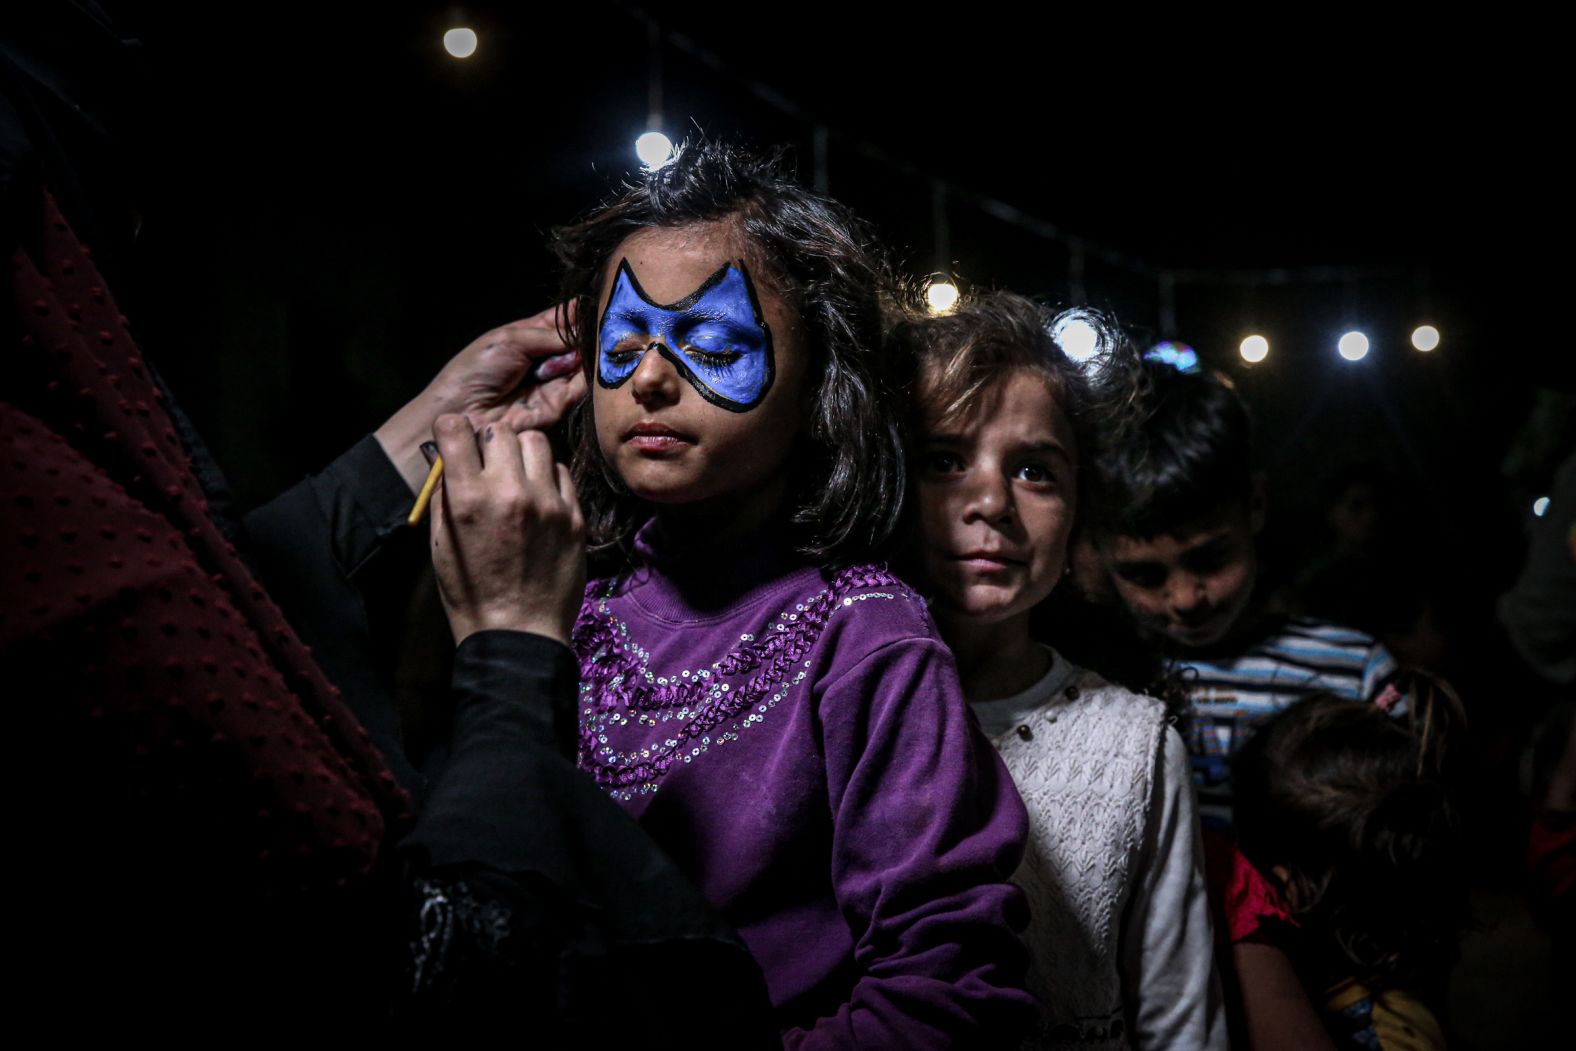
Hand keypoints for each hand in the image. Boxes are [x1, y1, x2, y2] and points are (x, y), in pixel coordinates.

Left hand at [376, 304, 588, 492]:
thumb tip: (586, 331)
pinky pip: (582, 388)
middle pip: (580, 341)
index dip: (582, 310)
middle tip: (613, 323)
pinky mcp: (559, 405)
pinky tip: (598, 362)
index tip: (605, 299)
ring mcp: (554, 381)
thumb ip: (549, 335)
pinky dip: (591, 376)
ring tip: (608, 341)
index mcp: (531, 335)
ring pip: (586, 364)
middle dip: (595, 332)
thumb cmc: (476, 370)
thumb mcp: (510, 339)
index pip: (563, 319)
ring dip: (596, 353)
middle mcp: (546, 357)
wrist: (463, 413)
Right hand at [429, 414, 585, 645]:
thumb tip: (447, 458)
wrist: (519, 632)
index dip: (452, 430)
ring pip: (536, 442)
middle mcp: (510, 492)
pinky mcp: (575, 516)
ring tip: (516, 478)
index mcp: (468, 499)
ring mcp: (547, 503)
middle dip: (489, 444)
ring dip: (522, 454)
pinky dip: (548, 478)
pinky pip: (562, 471)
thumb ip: (445, 494)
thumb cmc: (471, 592)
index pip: (456, 428)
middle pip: (499, 431)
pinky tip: (539, 499)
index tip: (456, 441)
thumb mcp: (441, 543)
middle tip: (488, 466)